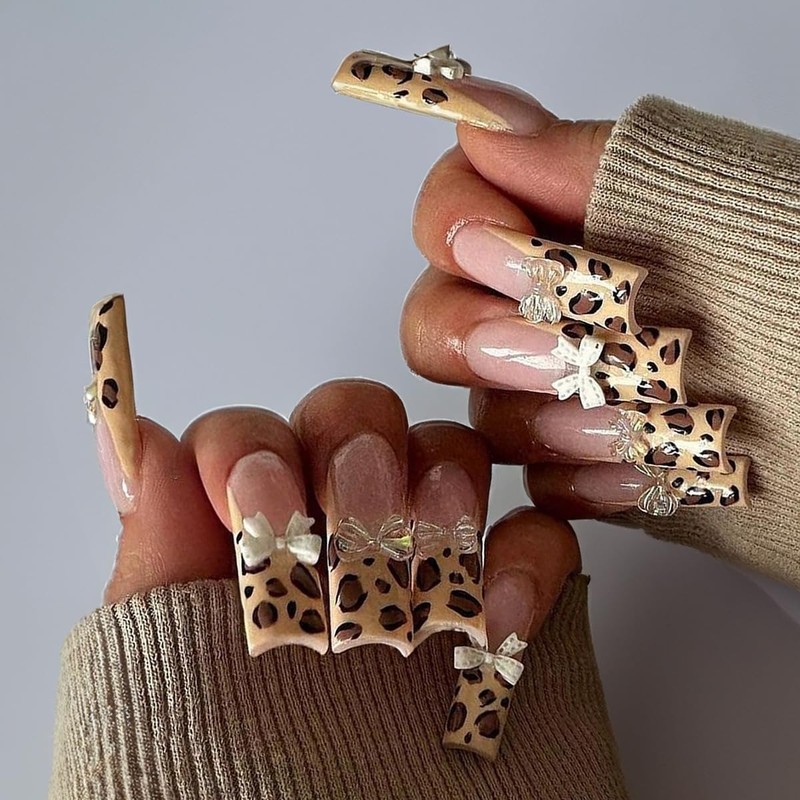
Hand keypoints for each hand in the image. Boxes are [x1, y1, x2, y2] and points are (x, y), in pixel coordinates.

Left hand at [103, 379, 578, 661]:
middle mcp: (336, 550)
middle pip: (352, 422)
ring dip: (440, 481)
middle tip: (352, 527)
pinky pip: (539, 537)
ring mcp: (427, 571)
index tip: (252, 510)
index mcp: (246, 559)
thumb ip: (152, 566)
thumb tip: (133, 438)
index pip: (247, 440)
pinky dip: (526, 560)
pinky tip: (497, 620)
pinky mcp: (507, 610)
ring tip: (424, 557)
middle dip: (351, 452)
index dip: (249, 449)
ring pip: (447, 455)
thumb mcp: (163, 692)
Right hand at [403, 100, 655, 518]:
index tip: (508, 241)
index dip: (455, 223)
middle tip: (557, 348)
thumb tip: (481, 115)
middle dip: (479, 336)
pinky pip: (537, 484)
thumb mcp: (711, 205)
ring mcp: (563, 394)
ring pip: (486, 411)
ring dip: (547, 414)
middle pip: (437, 321)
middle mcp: (552, 311)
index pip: (455, 211)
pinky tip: (640, 463)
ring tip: (633, 416)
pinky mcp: (586, 465)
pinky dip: (581, 478)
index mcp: (574, 229)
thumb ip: (587, 164)